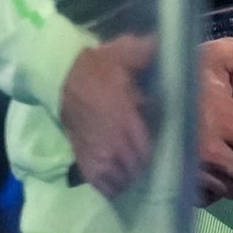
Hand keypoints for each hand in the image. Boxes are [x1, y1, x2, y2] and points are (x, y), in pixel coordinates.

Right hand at [60, 33, 157, 198]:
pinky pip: (97, 181)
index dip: (154, 154)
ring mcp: (95, 151)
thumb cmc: (98, 66)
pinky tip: (118, 189)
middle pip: (133, 166)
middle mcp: (110, 139)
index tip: (167, 154)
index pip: (144, 147)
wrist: (61, 75)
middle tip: (155, 168)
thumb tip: (171, 43)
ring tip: (138, 178)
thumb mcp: (125, 53)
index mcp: (123, 116)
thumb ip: (148, 52)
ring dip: (129, 179)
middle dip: (145, 168)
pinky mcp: (81, 156)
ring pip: (117, 177)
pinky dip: (109, 187)